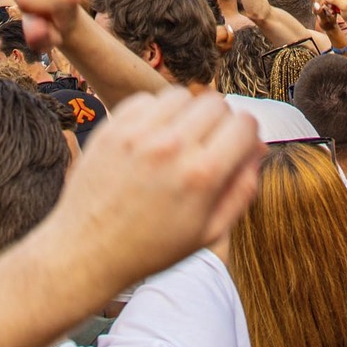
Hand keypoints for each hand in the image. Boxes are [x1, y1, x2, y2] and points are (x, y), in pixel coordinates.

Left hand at [37, 88, 261, 291]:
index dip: (247, 134)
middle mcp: (173, 147)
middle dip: (219, 121)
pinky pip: (148, 99)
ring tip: (178, 140)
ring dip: (187, 113)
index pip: (245, 123)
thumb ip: (242, 189)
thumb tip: (258, 148)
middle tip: (207, 145)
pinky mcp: (113, 128)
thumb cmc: (152, 248)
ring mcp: (140, 134)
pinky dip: (155, 114)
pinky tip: (151, 139)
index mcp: (203, 175)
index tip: (236, 146)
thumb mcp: (209, 232)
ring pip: (182, 95)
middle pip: (216, 102)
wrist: (87, 251)